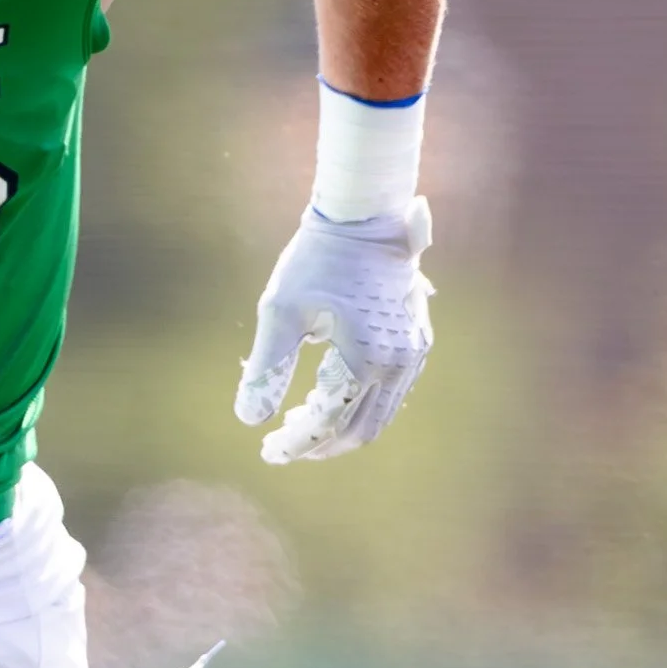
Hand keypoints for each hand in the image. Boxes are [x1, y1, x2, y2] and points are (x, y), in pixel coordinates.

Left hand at [234, 197, 432, 463]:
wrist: (363, 217)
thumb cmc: (315, 259)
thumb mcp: (279, 311)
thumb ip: (266, 368)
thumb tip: (248, 420)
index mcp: (364, 357)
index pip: (327, 422)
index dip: (296, 443)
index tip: (266, 450)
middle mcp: (397, 361)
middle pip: (359, 430)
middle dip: (318, 443)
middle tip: (280, 442)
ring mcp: (413, 352)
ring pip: (379, 415)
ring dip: (340, 427)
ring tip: (298, 421)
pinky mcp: (418, 341)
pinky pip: (392, 392)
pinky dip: (360, 404)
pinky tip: (327, 395)